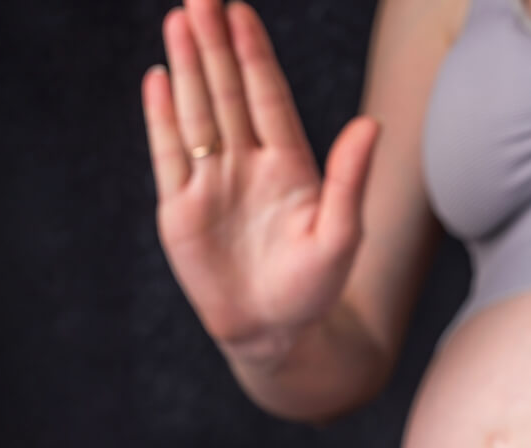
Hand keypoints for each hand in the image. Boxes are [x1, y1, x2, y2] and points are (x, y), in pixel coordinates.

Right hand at [142, 0, 378, 351]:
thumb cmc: (314, 288)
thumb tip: (370, 125)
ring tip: (179, 21)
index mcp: (289, 164)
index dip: (254, 55)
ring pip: (196, 113)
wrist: (273, 333)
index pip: (267, 96)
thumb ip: (350, 180)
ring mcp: (211, 183)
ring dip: (187, 68)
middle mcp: (247, 164)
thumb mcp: (341, 236)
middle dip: (214, 45)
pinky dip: (163, 118)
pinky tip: (159, 80)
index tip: (242, 12)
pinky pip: (169, 154)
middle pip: (227, 93)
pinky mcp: (180, 209)